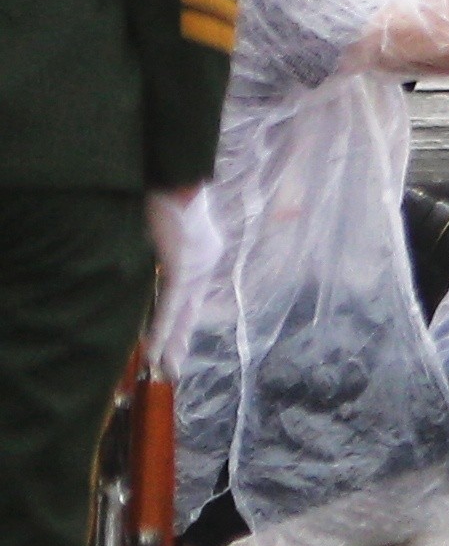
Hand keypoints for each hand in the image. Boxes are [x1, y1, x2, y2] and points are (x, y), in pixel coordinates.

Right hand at [143, 187, 210, 372]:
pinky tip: (155, 350)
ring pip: (181, 315)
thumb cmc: (167, 193)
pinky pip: (170, 305)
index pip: (190, 297)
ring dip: (170, 344)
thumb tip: (147, 259)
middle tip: (174, 370)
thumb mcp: (165, 226)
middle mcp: (205, 263)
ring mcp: (197, 266)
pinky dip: (161, 328)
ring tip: (165, 370)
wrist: (177, 176)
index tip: (175, 343)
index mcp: (202, 254)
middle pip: (190, 312)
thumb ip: (162, 247)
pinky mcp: (183, 266)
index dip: (181, 322)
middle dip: (180, 343)